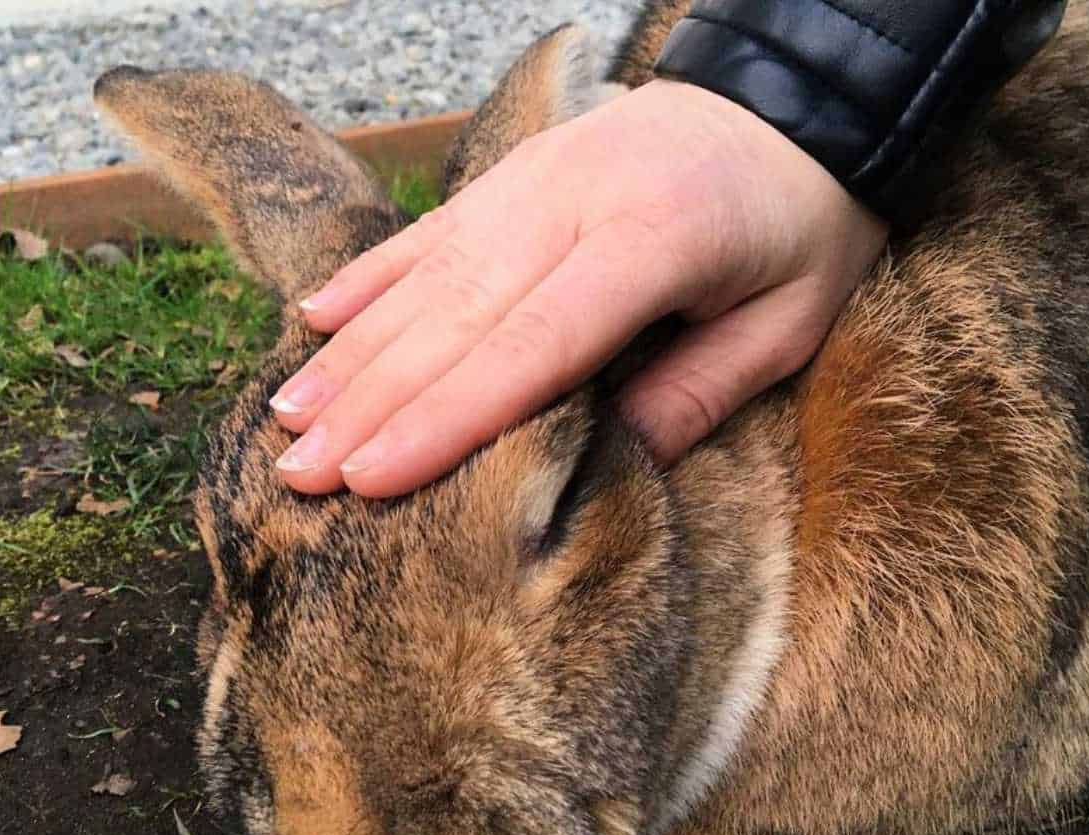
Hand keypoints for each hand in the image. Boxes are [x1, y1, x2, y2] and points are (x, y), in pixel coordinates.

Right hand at [269, 79, 887, 496]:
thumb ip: (699, 393)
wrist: (794, 102)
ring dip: (350, 351)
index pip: (531, 345)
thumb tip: (604, 471)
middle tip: (300, 474)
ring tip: (287, 420)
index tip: (375, 477)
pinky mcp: (514, 171)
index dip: (447, 416)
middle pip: (455, 316)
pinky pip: (427, 231)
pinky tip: (312, 320)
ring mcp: (532, 179)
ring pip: (424, 276)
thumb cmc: (801, 226)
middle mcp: (571, 203)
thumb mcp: (788, 322)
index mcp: (651, 243)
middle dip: (370, 402)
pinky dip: (368, 278)